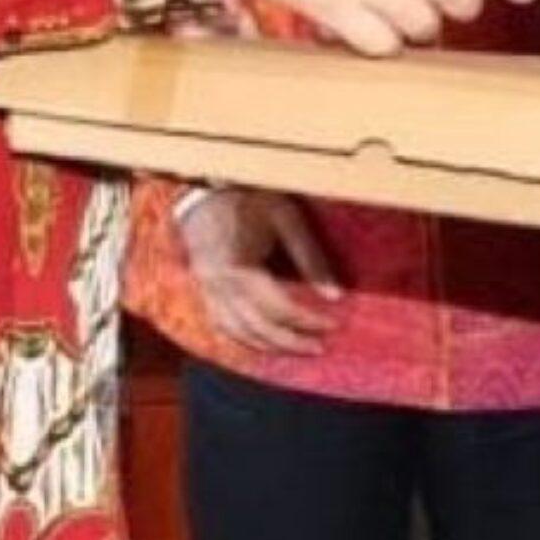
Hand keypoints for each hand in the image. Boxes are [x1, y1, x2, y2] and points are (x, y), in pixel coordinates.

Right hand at [178, 187, 345, 358]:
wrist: (205, 189)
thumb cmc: (248, 199)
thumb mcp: (286, 219)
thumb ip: (311, 258)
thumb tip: (335, 296)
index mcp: (241, 268)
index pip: (280, 309)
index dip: (308, 320)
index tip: (333, 324)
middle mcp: (220, 286)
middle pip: (259, 329)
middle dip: (292, 342)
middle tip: (320, 347)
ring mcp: (208, 290)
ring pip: (239, 333)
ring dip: (270, 347)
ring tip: (298, 349)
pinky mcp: (204, 290)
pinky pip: (223, 325)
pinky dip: (246, 339)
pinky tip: (265, 341)